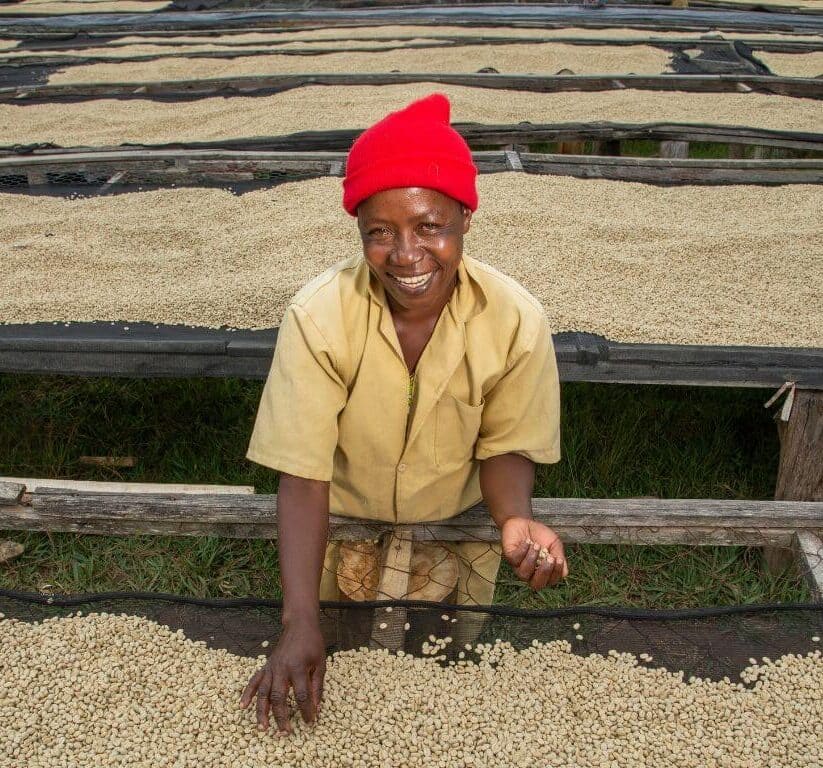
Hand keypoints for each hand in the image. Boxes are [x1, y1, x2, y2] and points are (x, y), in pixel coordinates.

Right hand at [239, 617, 325, 733]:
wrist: (299, 626)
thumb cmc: (313, 644)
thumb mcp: (320, 663)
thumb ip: (317, 686)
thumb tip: (316, 708)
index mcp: (298, 667)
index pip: (301, 695)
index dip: (306, 710)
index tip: (310, 722)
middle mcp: (281, 669)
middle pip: (278, 697)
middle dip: (281, 717)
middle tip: (285, 733)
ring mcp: (271, 668)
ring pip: (263, 693)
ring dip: (262, 711)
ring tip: (262, 728)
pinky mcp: (266, 666)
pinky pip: (254, 681)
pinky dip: (247, 694)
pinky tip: (242, 707)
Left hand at [500, 517, 567, 589]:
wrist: (525, 522)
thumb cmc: (540, 535)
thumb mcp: (554, 543)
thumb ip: (559, 556)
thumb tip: (565, 573)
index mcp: (542, 572)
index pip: (550, 581)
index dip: (556, 573)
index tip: (559, 559)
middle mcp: (530, 573)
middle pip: (536, 585)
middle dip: (544, 572)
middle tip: (550, 557)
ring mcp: (518, 566)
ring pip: (524, 574)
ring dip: (532, 559)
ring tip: (536, 545)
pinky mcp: (509, 557)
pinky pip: (515, 559)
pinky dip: (523, 550)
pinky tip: (527, 541)